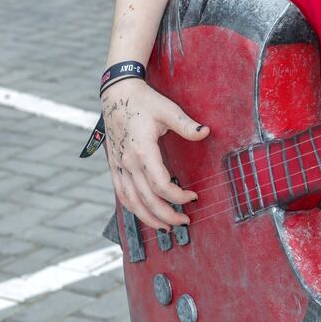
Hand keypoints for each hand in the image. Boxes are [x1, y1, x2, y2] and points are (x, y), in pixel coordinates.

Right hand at [101, 77, 209, 229]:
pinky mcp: (114, 165)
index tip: (194, 196)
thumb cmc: (144, 101)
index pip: (161, 185)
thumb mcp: (168, 109)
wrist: (117, 94)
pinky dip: (132, 208)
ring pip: (132, 202)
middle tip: (185, 221)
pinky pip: (121, 193)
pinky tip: (143, 214)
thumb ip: (187, 124)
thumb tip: (206, 132)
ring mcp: (119, 165)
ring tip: (166, 227)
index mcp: (143, 150)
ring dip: (149, 218)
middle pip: (148, 199)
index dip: (178, 196)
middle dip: (168, 214)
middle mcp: (128, 162)